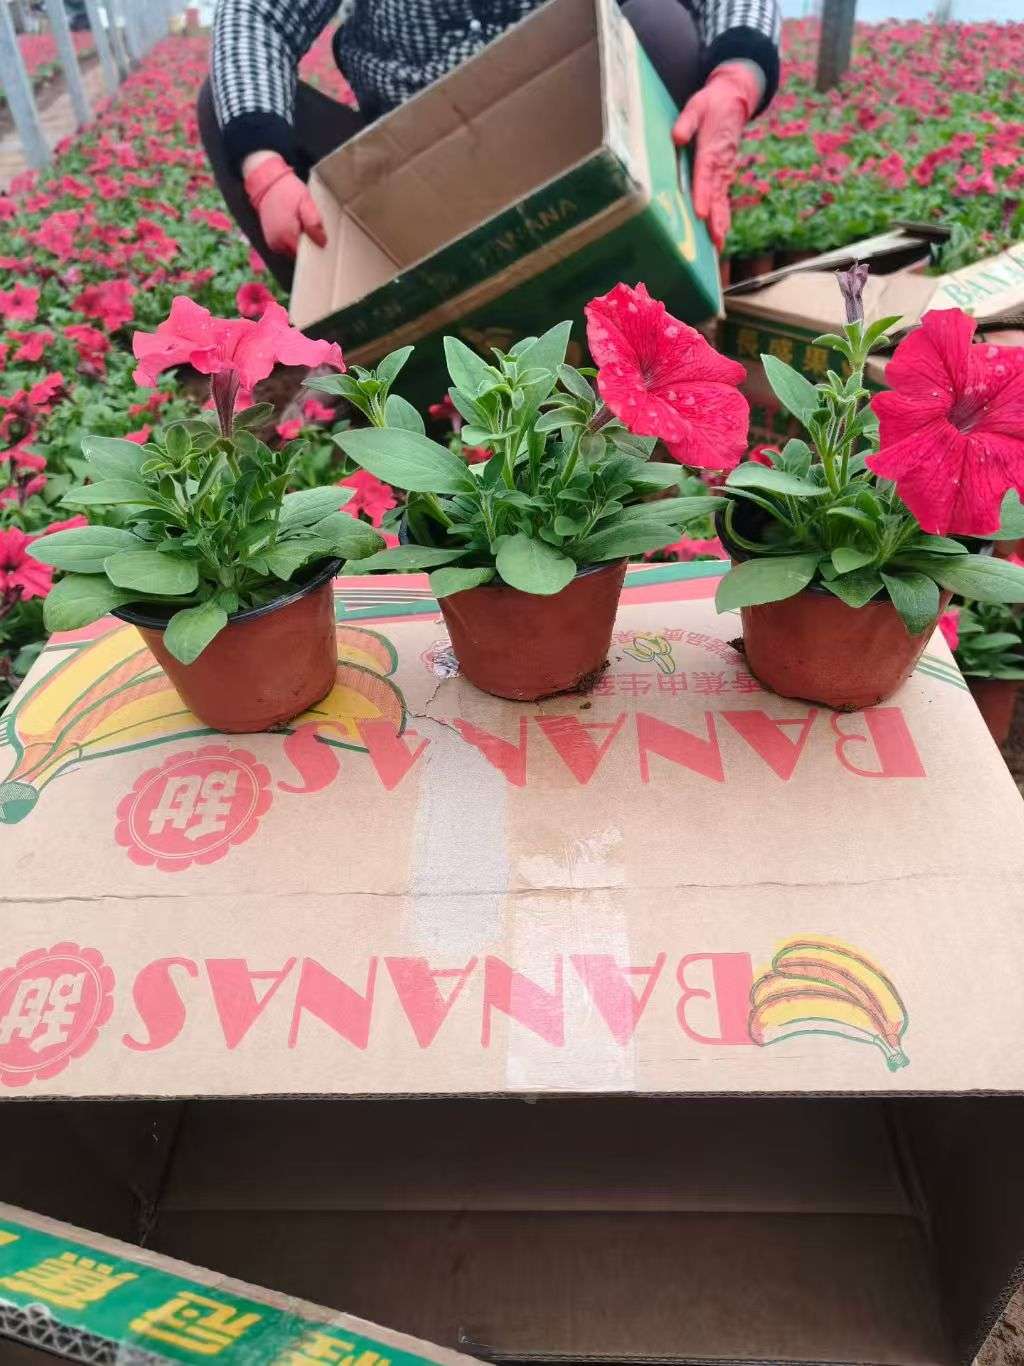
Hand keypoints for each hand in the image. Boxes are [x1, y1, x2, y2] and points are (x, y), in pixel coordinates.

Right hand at [242, 151, 326, 256]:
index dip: (316, 249)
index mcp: (287, 236)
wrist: (268, 183)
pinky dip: (292, 240)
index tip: (320, 240)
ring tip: (301, 226)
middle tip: (311, 229)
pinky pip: (286, 247)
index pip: (307, 256)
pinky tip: (295, 227)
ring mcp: (273, 244)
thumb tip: (322, 242)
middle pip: (300, 255)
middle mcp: (278, 244)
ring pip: (293, 251)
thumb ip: (314, 223)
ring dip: (300, 243)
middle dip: (308, 245)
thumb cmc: (288, 191)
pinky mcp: (271, 241)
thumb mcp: (306, 203)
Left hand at [672, 62, 762, 250]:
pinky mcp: (725, 175)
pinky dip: (723, 217)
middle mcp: (720, 164)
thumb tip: (678, 138)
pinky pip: (724, 198)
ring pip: (722, 200)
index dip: (702, 195)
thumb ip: (687, 122)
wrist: (734, 98)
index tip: (700, 212)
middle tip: (715, 241)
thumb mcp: (697, 105)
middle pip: (717, 195)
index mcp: (712, 148)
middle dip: (716, 219)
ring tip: (719, 245)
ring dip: (721, 223)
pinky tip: (720, 234)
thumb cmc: (711, 104)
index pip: (705, 175)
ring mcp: (725, 171)